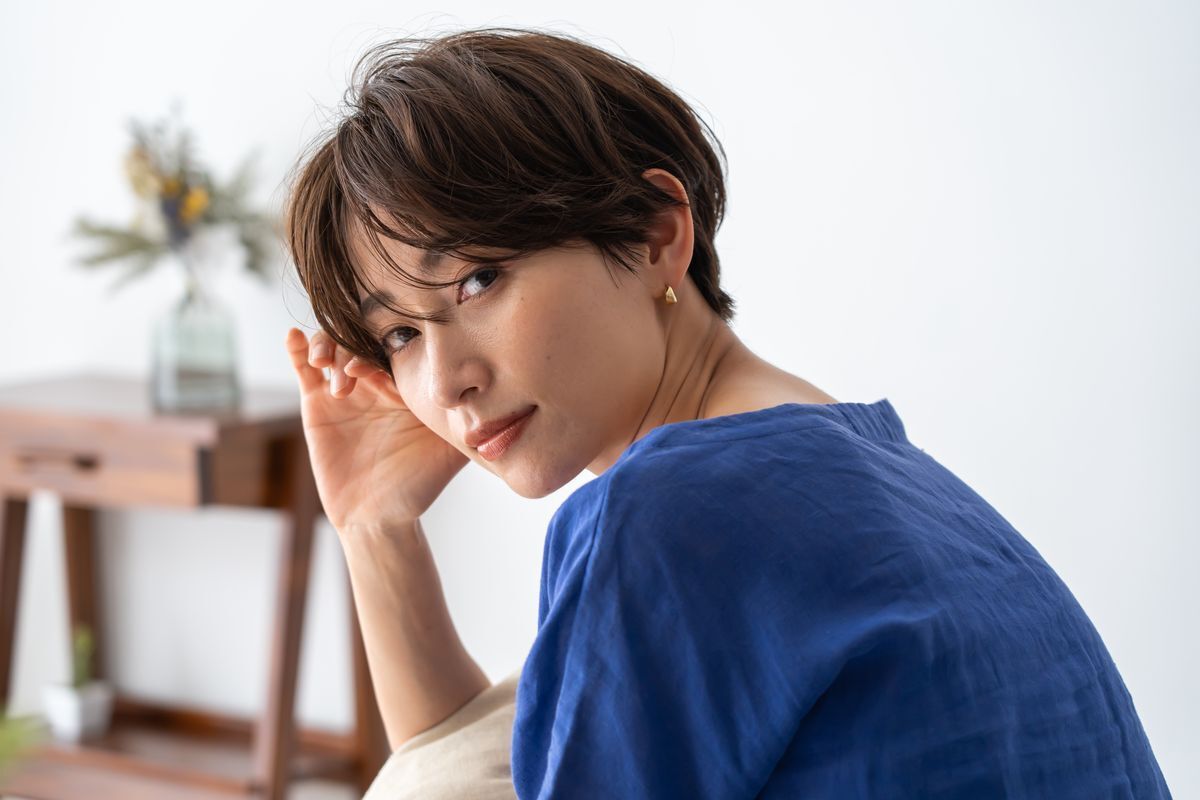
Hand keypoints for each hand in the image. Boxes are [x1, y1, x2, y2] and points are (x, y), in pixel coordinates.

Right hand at [284, 327, 468, 531]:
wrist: (381, 516)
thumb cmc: (420, 483)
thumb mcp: (453, 445)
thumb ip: (473, 418)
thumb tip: (509, 395)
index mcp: (408, 382)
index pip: (396, 342)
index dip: (389, 336)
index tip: (390, 346)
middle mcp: (377, 380)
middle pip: (361, 337)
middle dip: (355, 343)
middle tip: (357, 370)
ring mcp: (346, 389)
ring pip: (333, 346)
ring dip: (329, 347)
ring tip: (334, 371)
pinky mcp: (318, 404)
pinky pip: (304, 369)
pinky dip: (297, 348)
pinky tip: (293, 338)